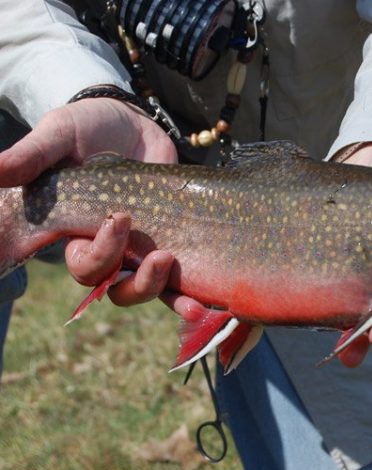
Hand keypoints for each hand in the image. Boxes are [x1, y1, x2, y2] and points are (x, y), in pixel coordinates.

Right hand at [0, 98, 177, 304]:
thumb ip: (34, 155)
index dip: (90, 260)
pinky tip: (199, 306)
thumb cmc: (87, 129)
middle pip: (106, 283)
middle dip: (120, 268)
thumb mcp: (60, 134)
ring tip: (168, 262)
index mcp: (74, 229)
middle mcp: (105, 247)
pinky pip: (175, 281)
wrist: (131, 123)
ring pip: (138, 288)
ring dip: (153, 286)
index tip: (107, 222)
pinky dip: (185, 297)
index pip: (74, 262)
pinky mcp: (168, 243)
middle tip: (134, 229)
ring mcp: (138, 248)